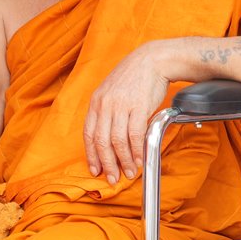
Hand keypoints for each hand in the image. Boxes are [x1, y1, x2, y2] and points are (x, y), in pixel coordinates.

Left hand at [83, 42, 170, 184]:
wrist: (152, 60)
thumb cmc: (133, 78)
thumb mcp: (111, 92)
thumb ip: (107, 113)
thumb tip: (108, 140)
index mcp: (96, 102)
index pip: (89, 134)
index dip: (91, 155)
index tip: (96, 169)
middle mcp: (105, 104)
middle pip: (101, 142)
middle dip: (107, 164)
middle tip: (112, 178)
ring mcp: (121, 105)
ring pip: (117, 141)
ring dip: (124, 161)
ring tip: (128, 172)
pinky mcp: (138, 106)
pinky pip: (135, 135)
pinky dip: (137, 151)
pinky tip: (140, 159)